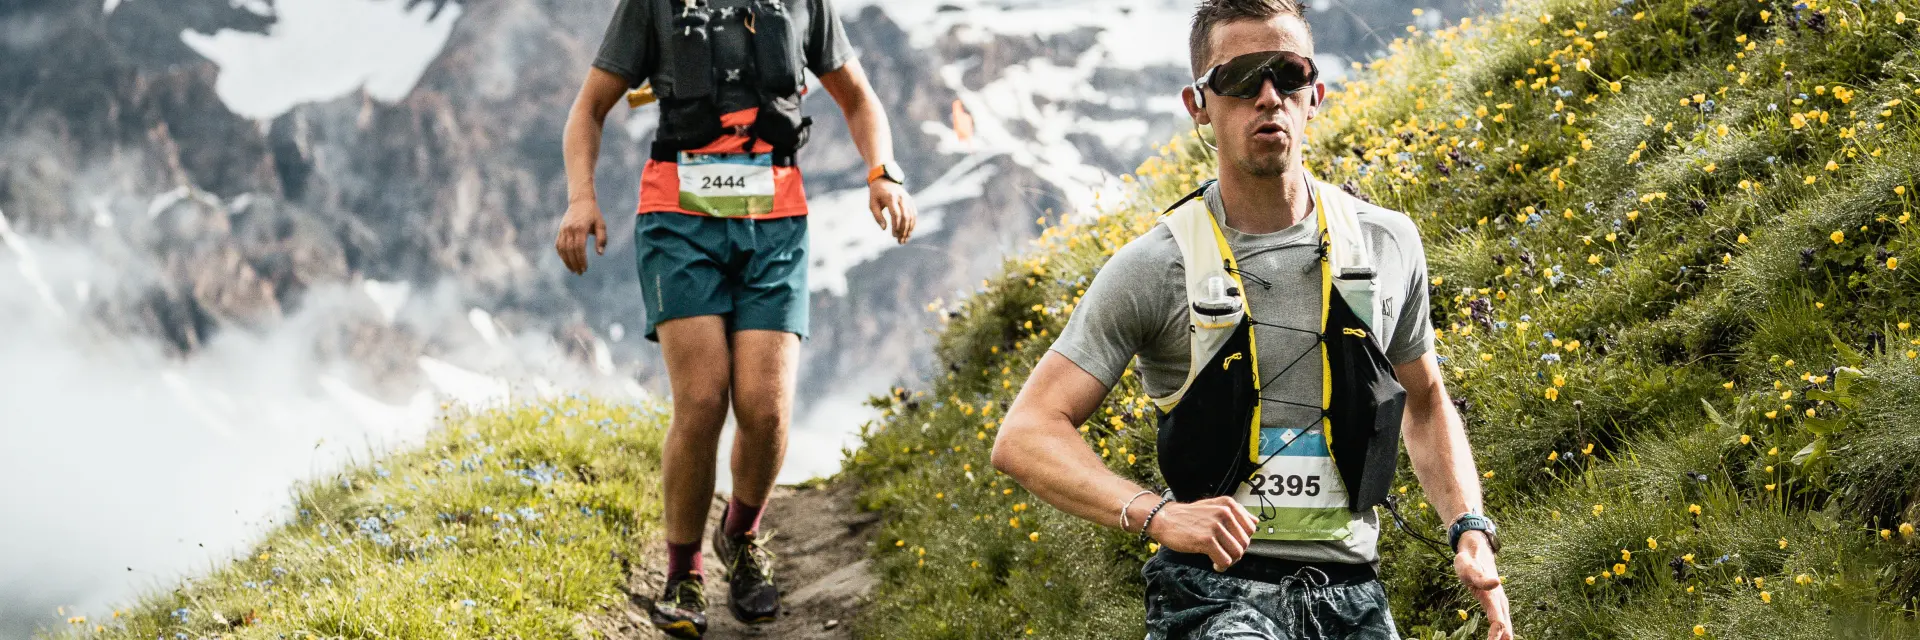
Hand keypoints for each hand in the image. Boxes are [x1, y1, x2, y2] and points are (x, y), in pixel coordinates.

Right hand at [556, 200, 607, 274]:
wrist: (580, 201)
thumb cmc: (594, 214)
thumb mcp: (601, 225)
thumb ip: (602, 239)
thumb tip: (600, 253)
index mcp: (580, 228)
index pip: (579, 247)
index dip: (581, 259)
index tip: (585, 268)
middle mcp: (570, 229)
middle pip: (570, 250)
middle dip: (575, 263)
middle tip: (580, 273)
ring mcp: (563, 230)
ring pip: (562, 249)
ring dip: (567, 261)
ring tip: (573, 270)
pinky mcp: (560, 230)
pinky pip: (558, 245)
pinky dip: (561, 254)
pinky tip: (566, 262)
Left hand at [868, 179, 916, 243]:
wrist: (885, 180)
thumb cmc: (876, 194)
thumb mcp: (872, 203)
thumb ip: (877, 216)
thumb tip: (884, 228)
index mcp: (891, 197)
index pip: (896, 214)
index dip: (895, 226)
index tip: (893, 235)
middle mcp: (902, 198)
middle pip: (905, 217)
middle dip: (903, 230)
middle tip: (899, 241)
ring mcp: (908, 199)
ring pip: (911, 217)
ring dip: (909, 230)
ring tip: (904, 240)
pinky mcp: (910, 201)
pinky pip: (914, 214)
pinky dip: (912, 225)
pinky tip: (908, 233)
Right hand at [1142, 496, 1257, 571]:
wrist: (1164, 518)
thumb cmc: (1188, 516)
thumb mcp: (1213, 506)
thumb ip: (1235, 513)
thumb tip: (1255, 522)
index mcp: (1228, 504)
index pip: (1251, 528)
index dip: (1242, 540)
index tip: (1230, 544)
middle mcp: (1225, 512)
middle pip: (1245, 542)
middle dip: (1236, 553)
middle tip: (1223, 555)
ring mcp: (1216, 526)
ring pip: (1237, 553)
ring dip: (1229, 561)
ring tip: (1219, 560)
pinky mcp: (1207, 540)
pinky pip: (1225, 560)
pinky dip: (1221, 566)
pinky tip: (1214, 564)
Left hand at [1453, 531, 1512, 639]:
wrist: (1478, 551)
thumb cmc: (1469, 561)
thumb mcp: (1469, 567)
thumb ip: (1480, 577)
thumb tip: (1496, 582)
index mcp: (1492, 596)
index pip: (1498, 622)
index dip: (1495, 636)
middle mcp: (1500, 601)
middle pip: (1505, 627)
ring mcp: (1500, 603)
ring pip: (1506, 626)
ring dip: (1504, 638)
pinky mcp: (1497, 603)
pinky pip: (1502, 621)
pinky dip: (1501, 634)